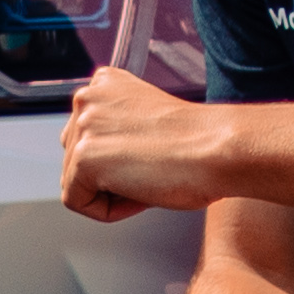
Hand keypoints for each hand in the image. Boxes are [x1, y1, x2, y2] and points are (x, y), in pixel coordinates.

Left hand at [61, 65, 228, 219]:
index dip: (117, 158)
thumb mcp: (144, 118)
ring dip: (110, 192)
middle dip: (108, 175)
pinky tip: (139, 195)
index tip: (147, 159)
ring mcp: (83, 126)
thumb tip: (102, 157)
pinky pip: (78, 201)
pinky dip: (107, 210)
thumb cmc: (199, 142)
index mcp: (103, 83)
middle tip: (149, 174)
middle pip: (75, 157)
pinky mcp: (84, 158)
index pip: (86, 135)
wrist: (218, 149)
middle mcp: (87, 98)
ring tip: (148, 182)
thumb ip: (115, 127)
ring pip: (75, 180)